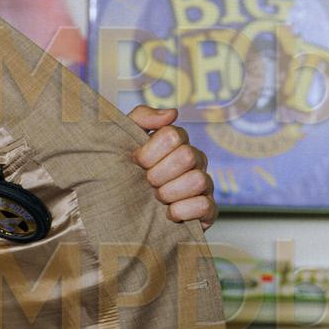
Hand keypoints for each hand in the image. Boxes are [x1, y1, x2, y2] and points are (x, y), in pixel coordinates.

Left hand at [129, 106, 216, 227]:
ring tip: (157, 199)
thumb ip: (142, 117)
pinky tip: (169, 214)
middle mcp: (195, 161)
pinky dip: (182, 211)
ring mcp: (204, 186)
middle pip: (187, 156)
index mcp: (177, 143)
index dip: (150, 152)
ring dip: (170, 192)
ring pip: (198, 180)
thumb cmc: (122, 173)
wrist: (120, 213)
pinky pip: (205, 206)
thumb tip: (173, 114)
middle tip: (148, 182)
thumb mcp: (123, 141)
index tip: (137, 162)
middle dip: (159, 173)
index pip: (173, 135)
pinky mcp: (208, 211)